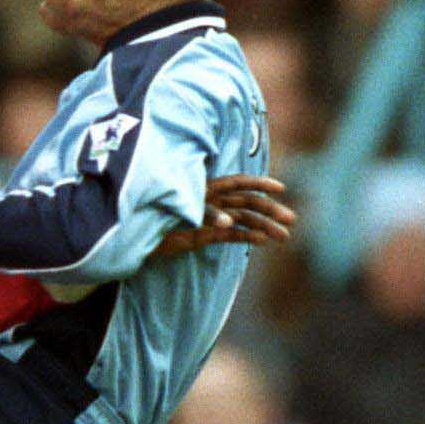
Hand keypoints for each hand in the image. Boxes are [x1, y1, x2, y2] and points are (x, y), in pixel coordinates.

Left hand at [154, 174, 295, 259]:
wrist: (133, 233)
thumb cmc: (151, 215)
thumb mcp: (178, 212)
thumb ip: (204, 216)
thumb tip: (229, 223)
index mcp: (205, 187)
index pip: (238, 183)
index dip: (260, 184)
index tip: (281, 189)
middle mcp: (210, 200)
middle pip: (246, 203)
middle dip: (270, 210)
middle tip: (291, 220)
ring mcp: (208, 218)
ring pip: (243, 220)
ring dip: (264, 226)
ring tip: (284, 236)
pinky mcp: (204, 235)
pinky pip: (231, 235)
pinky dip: (247, 236)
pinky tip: (263, 240)